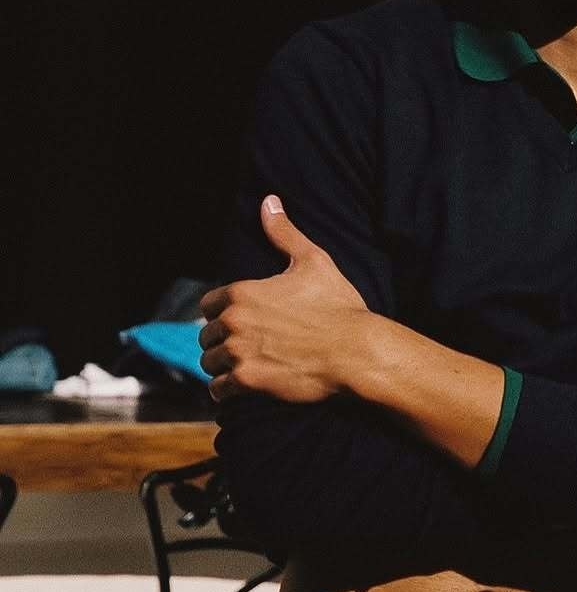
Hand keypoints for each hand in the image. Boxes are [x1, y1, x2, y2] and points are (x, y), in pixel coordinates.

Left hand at [199, 194, 369, 403]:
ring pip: (209, 362)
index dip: (223, 313)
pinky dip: (225, 390)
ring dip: (221, 366)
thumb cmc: (338, 306)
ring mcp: (239, 353)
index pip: (209, 305)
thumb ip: (284, 233)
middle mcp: (234, 322)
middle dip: (221, 341)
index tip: (238, 321)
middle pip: (207, 335)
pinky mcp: (248, 381)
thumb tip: (268, 201)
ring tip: (240, 367)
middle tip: (242, 347)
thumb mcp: (313, 262)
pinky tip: (239, 388)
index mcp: (242, 292)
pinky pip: (218, 389)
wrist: (356, 350)